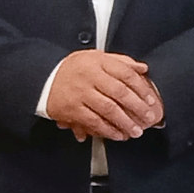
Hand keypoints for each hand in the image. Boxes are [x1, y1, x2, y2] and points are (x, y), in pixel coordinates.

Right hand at [46, 51, 162, 141]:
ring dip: (125, 122)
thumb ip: (120, 62)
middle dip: (137, 107)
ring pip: (108, 109)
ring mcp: (80, 93)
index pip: (126, 73)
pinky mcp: (72, 108)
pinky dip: (107, 130)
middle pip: (120, 92)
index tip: (151, 99)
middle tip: (148, 117)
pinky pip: (93, 121)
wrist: (42, 77)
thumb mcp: (96, 57)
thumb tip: (142, 67)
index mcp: (98, 62)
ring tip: (136, 130)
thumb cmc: (73, 68)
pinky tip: (117, 134)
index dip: (141, 88)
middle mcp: (89, 76)